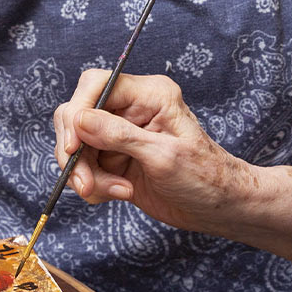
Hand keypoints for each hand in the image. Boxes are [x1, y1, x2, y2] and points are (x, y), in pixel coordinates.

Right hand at [49, 70, 257, 235]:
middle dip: (76, 153)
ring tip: (118, 192)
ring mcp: (121, 135)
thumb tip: (78, 119)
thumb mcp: (163, 156)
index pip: (95, 84)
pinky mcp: (115, 159)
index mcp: (149, 94)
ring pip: (78, 147)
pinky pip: (86, 168)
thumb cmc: (205, 176)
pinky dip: (95, 186)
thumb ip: (119, 136)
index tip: (72, 147)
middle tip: (85, 183)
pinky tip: (122, 193)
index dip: (77, 112)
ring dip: (87, 175)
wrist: (218, 207)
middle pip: (77, 116)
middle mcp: (131, 109)